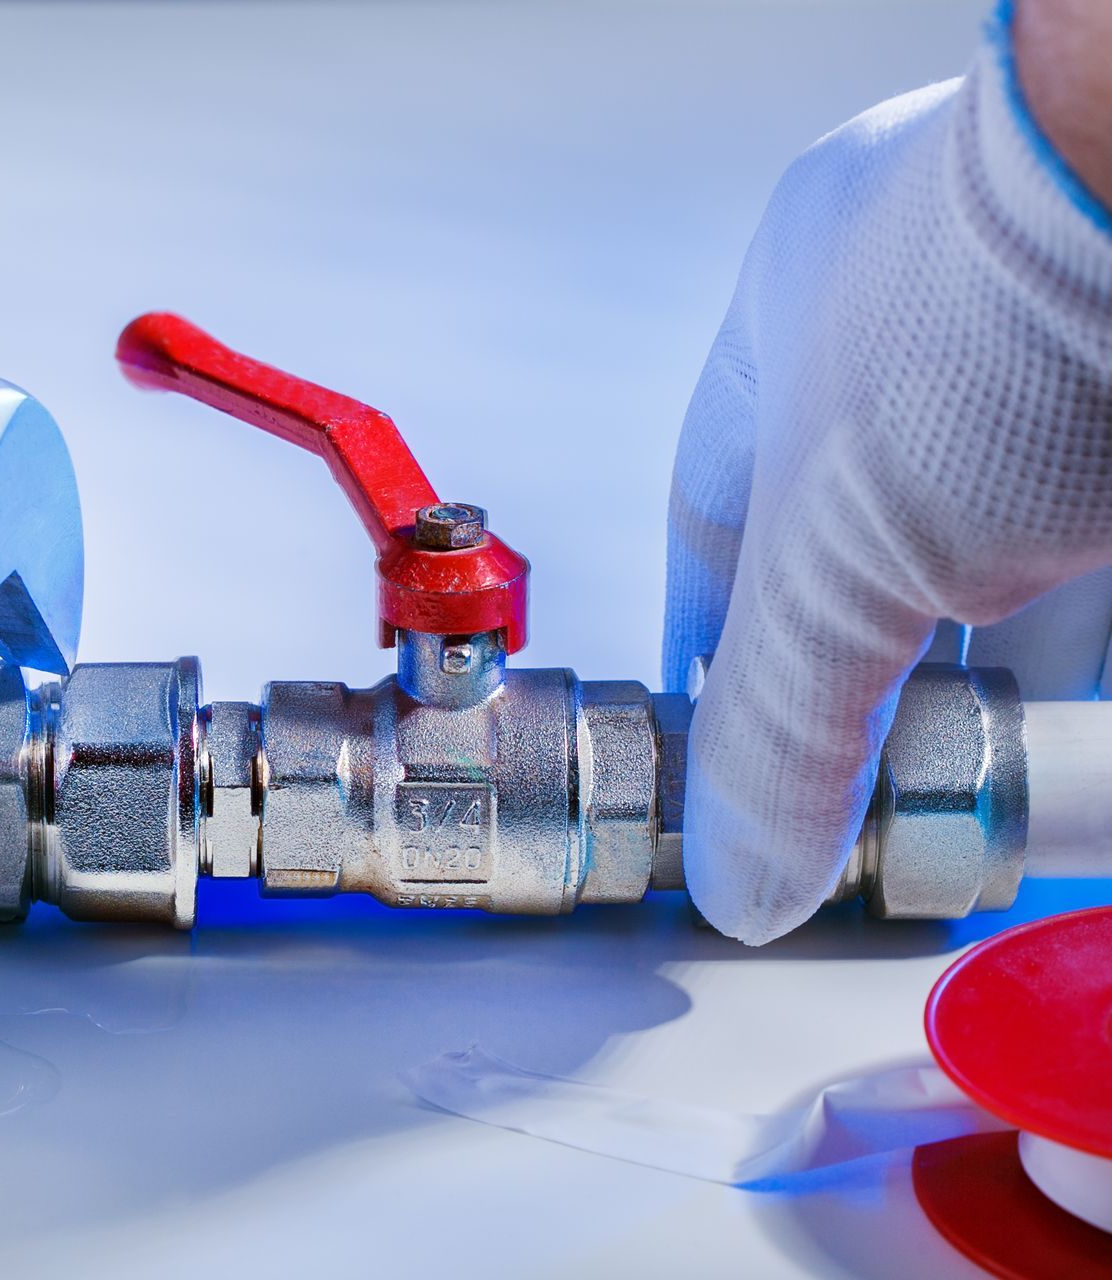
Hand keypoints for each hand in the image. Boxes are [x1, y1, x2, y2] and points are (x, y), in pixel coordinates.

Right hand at [663, 4, 1111, 942]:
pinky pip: (1107, 563)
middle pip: (884, 555)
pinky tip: (1092, 756)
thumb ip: (779, 721)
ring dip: (1017, 688)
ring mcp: (1067, 364)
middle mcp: (934, 330)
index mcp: (797, 316)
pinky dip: (1099, 676)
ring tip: (1005, 799)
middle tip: (878, 799)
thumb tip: (739, 873)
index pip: (721, 508)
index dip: (714, 642)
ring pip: (1025, 563)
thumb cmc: (1002, 303)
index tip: (722, 747)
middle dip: (885, 689)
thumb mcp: (835, 552)